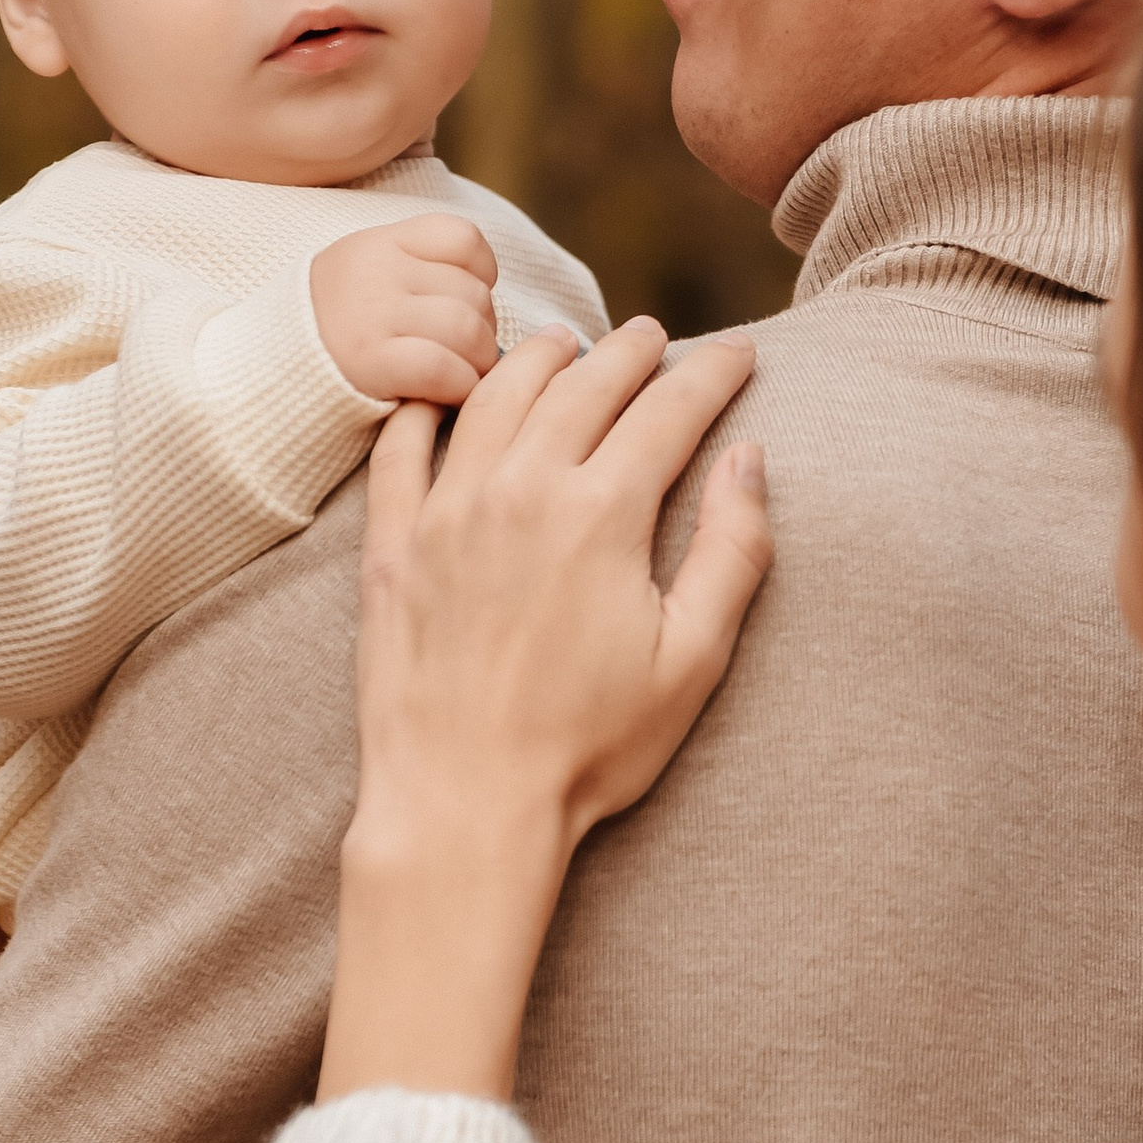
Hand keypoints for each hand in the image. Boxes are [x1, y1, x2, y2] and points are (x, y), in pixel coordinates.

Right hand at [310, 215, 500, 407]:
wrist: (265, 368)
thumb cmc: (333, 330)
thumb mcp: (364, 275)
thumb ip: (418, 269)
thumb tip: (489, 296)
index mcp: (380, 243)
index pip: (463, 238)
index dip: (483, 273)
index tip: (467, 300)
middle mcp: (377, 271)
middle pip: (473, 294)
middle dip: (483, 330)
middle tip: (464, 355)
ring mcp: (372, 314)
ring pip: (467, 331)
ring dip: (478, 363)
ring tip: (460, 376)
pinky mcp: (370, 362)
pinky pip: (444, 369)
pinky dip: (460, 387)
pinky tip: (447, 397)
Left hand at [319, 320, 771, 1103]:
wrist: (464, 806)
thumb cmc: (590, 747)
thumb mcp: (691, 659)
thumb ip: (733, 550)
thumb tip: (751, 459)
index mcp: (604, 514)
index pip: (670, 409)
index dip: (712, 372)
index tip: (738, 352)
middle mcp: (522, 491)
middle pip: (584, 385)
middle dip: (630, 350)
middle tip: (654, 336)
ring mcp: (447, 512)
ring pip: (495, 396)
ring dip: (536, 359)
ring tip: (562, 346)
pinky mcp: (392, 546)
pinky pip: (401, 447)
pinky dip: (426, 405)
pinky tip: (444, 393)